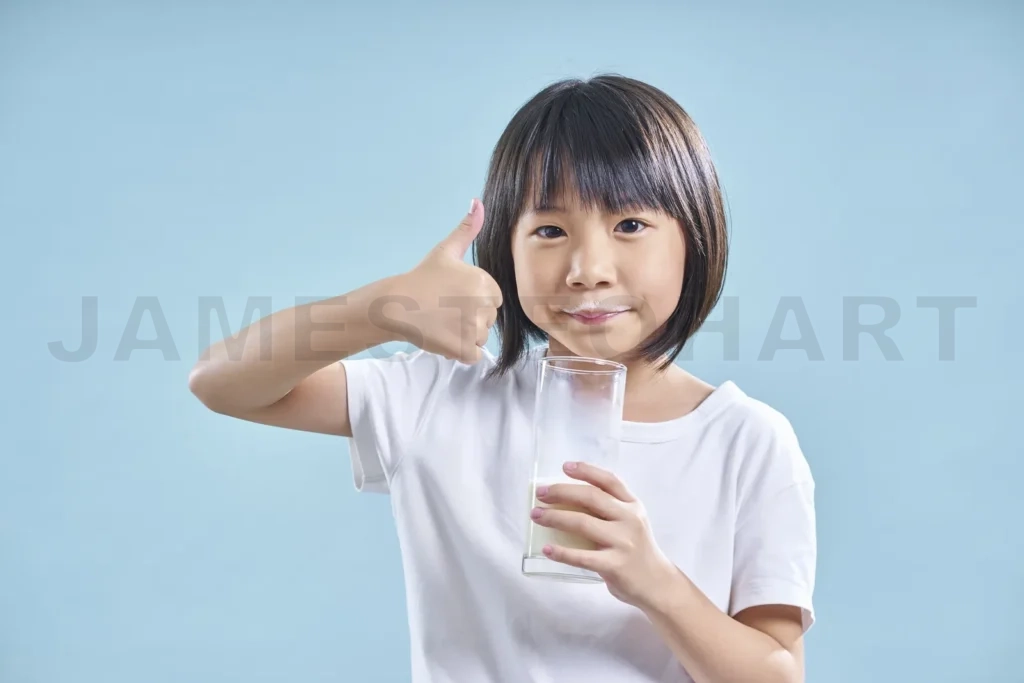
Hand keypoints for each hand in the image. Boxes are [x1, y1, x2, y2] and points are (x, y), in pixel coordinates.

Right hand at [384, 199, 502, 362]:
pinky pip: (473, 355)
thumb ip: (466, 230)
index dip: (474, 301)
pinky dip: (459, 351)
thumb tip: (478, 202)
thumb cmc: (421, 278)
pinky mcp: (463, 349)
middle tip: (444, 311)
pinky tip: (442, 338)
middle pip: (488, 320)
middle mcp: (482, 305)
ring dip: (464, 337)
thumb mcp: (445, 251)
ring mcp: (473, 329)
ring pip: (481, 338)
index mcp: (484, 283)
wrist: (394, 305)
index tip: (453, 297)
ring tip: (441, 324)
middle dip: (470, 320)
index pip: (493, 300)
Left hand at [531, 461, 677, 608]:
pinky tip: (547, 549)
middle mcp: (629, 519)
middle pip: (591, 497)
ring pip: (583, 523)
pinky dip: (561, 552)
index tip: (565, 467)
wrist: (657, 584)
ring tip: (537, 515)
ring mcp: (623, 542)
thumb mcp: (631, 522)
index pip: (609, 480)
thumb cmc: (637, 550)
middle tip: (541, 493)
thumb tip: (567, 500)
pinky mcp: (614, 565)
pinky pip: (582, 557)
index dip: (586, 470)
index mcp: (632, 505)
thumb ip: (610, 510)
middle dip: (561, 491)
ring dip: (555, 517)